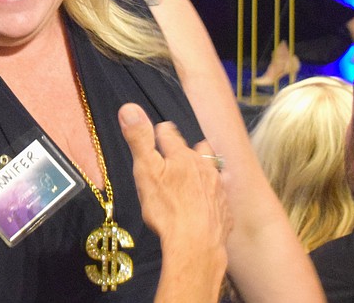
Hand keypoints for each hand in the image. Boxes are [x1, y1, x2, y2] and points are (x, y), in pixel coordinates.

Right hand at [118, 103, 228, 301]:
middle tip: (177, 156)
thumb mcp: (146, 170)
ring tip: (195, 176)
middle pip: (197, 149)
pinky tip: (205, 206)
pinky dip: (212, 198)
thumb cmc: (167, 208)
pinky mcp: (224, 211)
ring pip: (212, 171)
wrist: (196, 245)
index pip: (169, 133)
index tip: (156, 134)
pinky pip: (219, 197)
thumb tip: (129, 107)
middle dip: (187, 150)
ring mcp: (217, 189)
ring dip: (203, 171)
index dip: (160, 133)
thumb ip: (139, 139)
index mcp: (183, 156)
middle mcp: (204, 168)